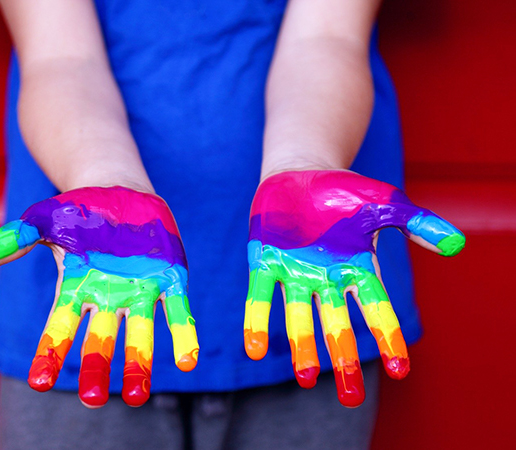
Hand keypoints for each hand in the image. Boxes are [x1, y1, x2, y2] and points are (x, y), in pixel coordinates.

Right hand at [0, 186, 197, 407]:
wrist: (121, 193)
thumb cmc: (79, 211)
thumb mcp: (44, 219)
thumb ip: (17, 237)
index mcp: (76, 289)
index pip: (59, 327)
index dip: (49, 353)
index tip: (40, 382)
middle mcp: (108, 298)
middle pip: (100, 340)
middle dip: (96, 367)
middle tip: (93, 399)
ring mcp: (139, 292)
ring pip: (139, 334)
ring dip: (139, 364)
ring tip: (138, 396)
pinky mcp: (168, 280)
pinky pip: (176, 311)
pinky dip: (182, 333)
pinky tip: (188, 359)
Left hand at [244, 170, 464, 406]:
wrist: (301, 173)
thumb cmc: (345, 192)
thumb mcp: (385, 203)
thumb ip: (416, 223)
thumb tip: (456, 244)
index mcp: (356, 267)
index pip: (376, 307)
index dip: (388, 336)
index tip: (399, 368)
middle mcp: (326, 278)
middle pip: (337, 323)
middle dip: (342, 356)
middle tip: (350, 396)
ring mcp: (294, 271)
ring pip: (299, 315)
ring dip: (302, 345)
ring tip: (305, 378)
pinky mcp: (264, 261)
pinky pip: (260, 295)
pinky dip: (257, 319)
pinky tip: (254, 348)